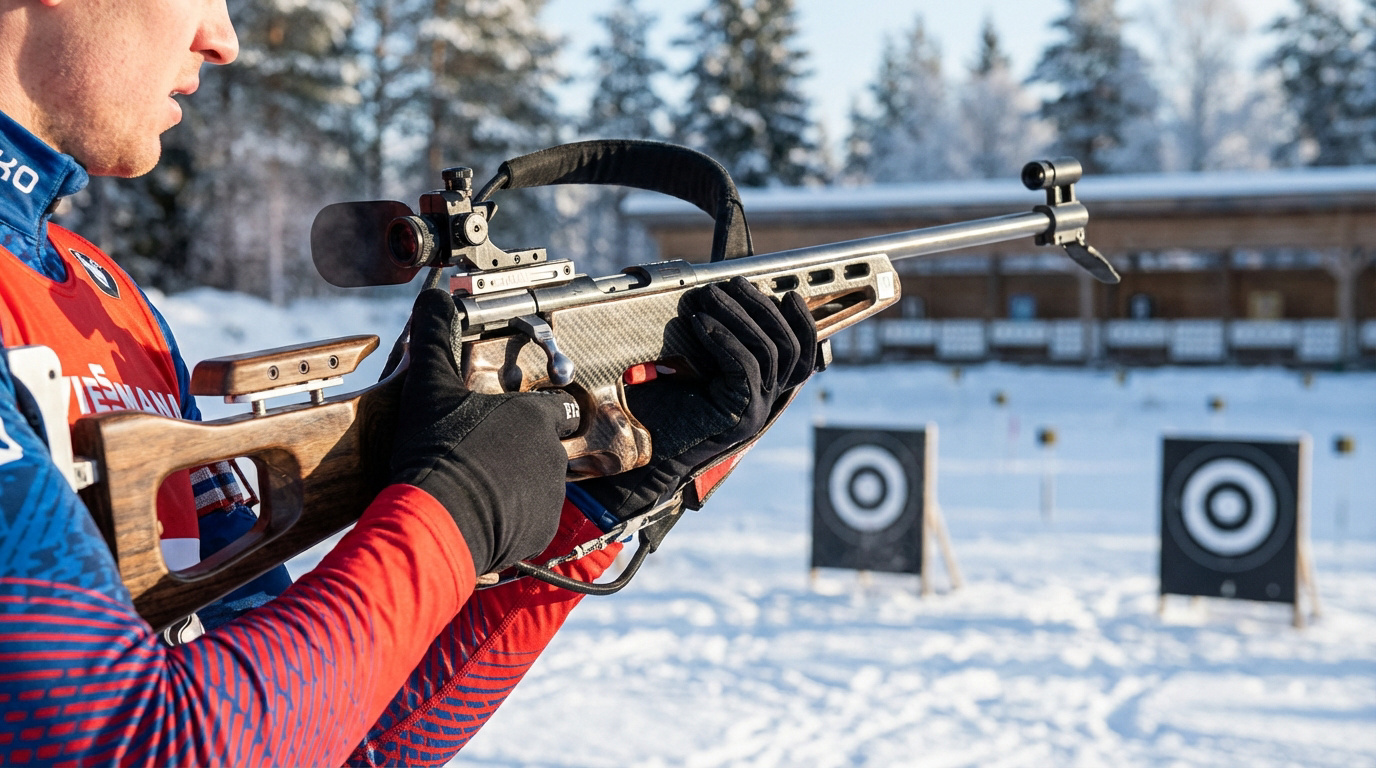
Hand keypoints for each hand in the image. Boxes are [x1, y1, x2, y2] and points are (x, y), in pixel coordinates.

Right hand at [391, 289, 579, 573]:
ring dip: (513, 485)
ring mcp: (549, 495)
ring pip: (537, 485)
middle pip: (543, 448)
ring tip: (471, 487)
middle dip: (517, 451)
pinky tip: (476, 514)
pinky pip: (529, 521)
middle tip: (478, 457)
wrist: (438, 520)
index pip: (556, 406)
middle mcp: (552, 455)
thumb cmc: (437, 451)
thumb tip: (436, 297)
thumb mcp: (429, 386)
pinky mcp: (539, 531)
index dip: (536, 410)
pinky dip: (509, 519)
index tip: (511, 418)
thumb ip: (436, 337)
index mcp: (534, 417)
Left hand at [578, 276, 816, 520]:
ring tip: (709, 296)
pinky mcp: (740, 416)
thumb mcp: (695, 364)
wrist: (642, 450)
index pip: (803, 354)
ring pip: (769, 352)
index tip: (785, 293)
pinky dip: (724, 339)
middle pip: (789, 347)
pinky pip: (746, 367)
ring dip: (739, 316)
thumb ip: (717, 341)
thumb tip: (722, 297)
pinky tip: (701, 322)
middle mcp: (768, 402)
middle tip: (731, 284)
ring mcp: (757, 411)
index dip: (802, 322)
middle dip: (761, 308)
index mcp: (765, 390)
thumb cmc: (661, 406)